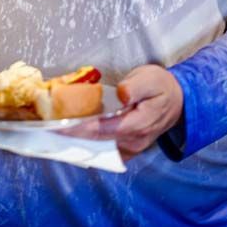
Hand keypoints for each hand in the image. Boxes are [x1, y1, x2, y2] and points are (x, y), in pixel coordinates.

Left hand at [59, 64, 183, 159]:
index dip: (79, 128)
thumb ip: (135, 86)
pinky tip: (73, 131)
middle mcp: (133, 142)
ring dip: (78, 139)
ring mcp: (131, 147)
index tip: (59, 125)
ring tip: (55, 129)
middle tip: (48, 128)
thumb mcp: (150, 78)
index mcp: (138, 125)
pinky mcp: (128, 147)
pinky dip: (88, 141)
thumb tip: (121, 94)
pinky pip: (105, 148)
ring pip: (99, 147)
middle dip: (72, 136)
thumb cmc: (161, 87)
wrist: (178, 101)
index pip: (102, 130)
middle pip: (97, 142)